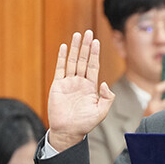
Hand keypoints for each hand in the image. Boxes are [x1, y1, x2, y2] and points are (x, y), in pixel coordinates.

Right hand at [47, 30, 115, 150]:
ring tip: (77, 35)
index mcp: (91, 87)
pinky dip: (61, 58)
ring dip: (74, 48)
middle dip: (86, 46)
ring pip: (72, 61)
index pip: (93, 66)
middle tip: (88, 32)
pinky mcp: (57, 85)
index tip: (96, 41)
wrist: (68, 131)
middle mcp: (80, 82)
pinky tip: (63, 47)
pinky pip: (60, 69)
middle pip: (83, 60)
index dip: (95, 54)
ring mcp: (68, 83)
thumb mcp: (101, 112)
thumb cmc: (85, 124)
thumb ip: (107, 98)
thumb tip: (105, 83)